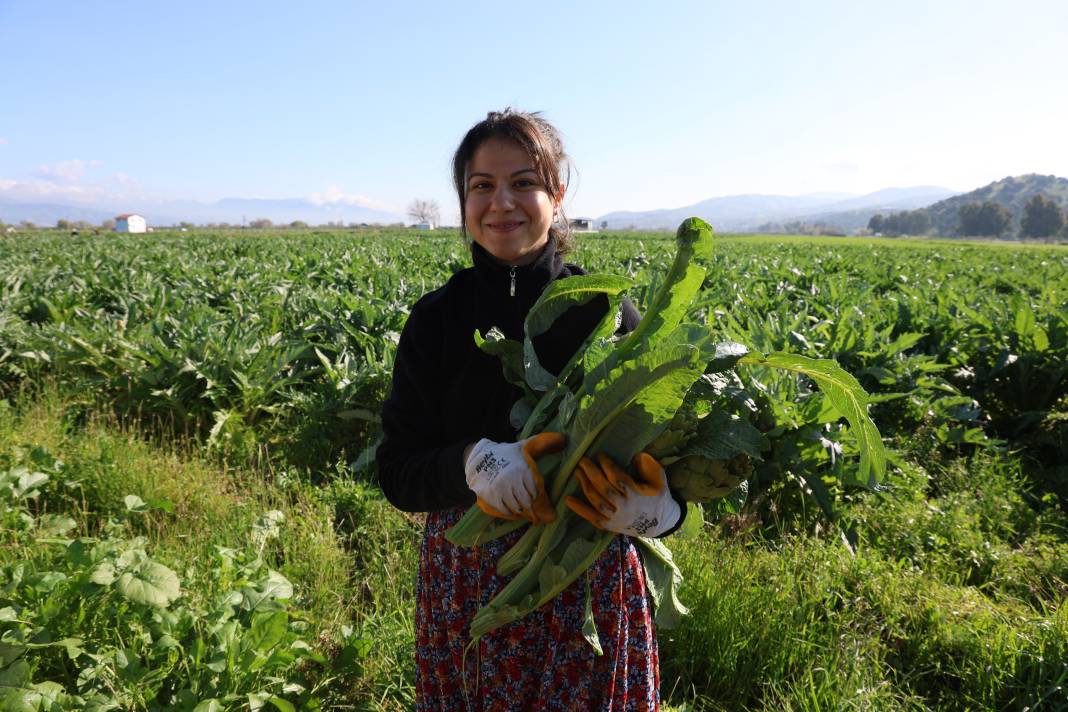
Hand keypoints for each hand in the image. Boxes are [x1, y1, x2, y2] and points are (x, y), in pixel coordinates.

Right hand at [464, 432, 565, 523]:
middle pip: (528, 505)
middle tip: (539, 515)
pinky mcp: (488, 500)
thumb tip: (564, 440)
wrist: (478, 458)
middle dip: (535, 510)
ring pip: (517, 510)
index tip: (551, 516)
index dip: (545, 507)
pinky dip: (511, 514)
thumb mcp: (527, 446)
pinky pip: (505, 513)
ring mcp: (497, 492)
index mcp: (522, 471)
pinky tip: (515, 510)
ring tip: (527, 511)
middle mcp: (510, 483)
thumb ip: (546, 443)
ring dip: (523, 513)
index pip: (538, 496)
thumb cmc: (508, 454)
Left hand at [565, 452, 680, 537]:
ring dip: (584, 486)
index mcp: (636, 494)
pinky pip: (591, 517)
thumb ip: (649, 466)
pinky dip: (579, 509)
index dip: (607, 465)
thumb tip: (634, 457)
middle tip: (582, 460)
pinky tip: (567, 499)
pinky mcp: (608, 525)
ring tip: (576, 472)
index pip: (618, 478)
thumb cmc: (657, 496)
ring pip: (596, 501)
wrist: (659, 523)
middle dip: (591, 473)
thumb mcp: (659, 479)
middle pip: (604, 489)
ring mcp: (615, 518)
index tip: (600, 455)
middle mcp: (624, 507)